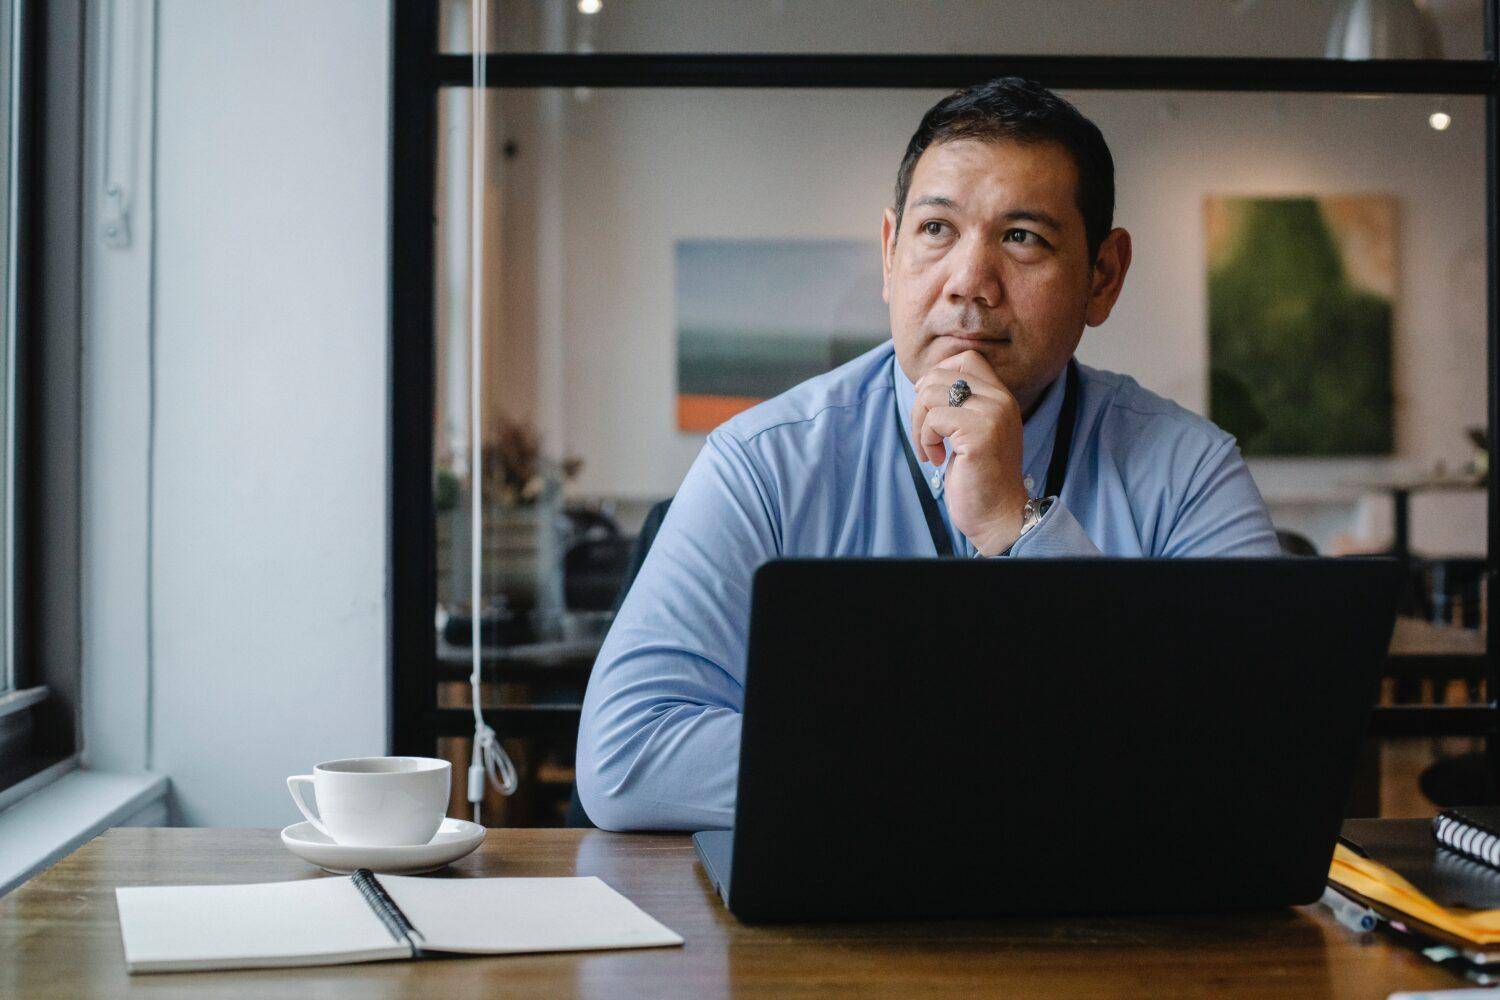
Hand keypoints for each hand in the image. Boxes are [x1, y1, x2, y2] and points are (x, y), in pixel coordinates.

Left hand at [910, 350, 1029, 555]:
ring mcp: (992, 415)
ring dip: (919, 427)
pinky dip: (925, 442)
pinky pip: (934, 420)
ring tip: (931, 451)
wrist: (998, 515)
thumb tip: (923, 382)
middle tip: (926, 437)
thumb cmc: (978, 477)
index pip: (966, 359)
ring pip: (930, 395)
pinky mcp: (979, 433)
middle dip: (920, 406)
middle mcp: (1000, 400)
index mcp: (1001, 397)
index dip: (938, 377)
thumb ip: (959, 404)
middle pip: (940, 376)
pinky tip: (938, 460)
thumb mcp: (971, 431)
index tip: (931, 409)